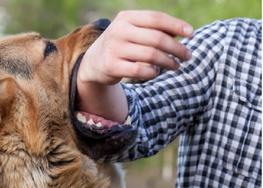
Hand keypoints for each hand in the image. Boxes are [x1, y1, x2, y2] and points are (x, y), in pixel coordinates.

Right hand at [76, 11, 193, 122]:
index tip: (191, 34)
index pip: (156, 18)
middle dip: (177, 48)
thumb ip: (154, 30)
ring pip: (151, 55)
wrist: (93, 62)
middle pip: (157, 38)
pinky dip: (153, 72)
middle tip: (187, 56)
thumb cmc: (121, 45)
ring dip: (168, 62)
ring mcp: (114, 49)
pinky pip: (141, 70)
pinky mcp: (112, 66)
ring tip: (176, 66)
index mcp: (126, 18)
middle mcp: (119, 31)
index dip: (176, 25)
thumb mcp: (133, 31)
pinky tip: (156, 72)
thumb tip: (184, 32)